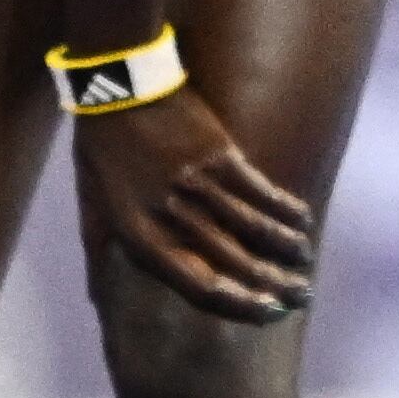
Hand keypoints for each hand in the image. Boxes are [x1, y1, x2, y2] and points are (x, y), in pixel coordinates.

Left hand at [73, 87, 313, 322]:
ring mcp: (198, 186)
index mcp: (140, 238)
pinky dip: (287, 210)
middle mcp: (172, 218)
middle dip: (276, 285)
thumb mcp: (94, 205)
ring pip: (257, 230)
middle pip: (237, 264)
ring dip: (288, 250)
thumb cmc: (104, 148)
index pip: (201, 287)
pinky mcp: (219, 156)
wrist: (117, 86)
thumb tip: (95, 299)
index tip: (268, 311)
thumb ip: (103, 251)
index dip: (241, 305)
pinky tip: (303, 221)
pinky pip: (262, 193)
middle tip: (300, 295)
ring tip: (304, 261)